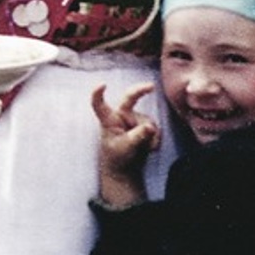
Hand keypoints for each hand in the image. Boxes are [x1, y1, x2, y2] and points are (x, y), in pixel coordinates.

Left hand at [90, 83, 158, 206]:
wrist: (126, 169)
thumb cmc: (118, 158)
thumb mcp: (126, 148)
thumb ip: (137, 137)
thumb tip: (150, 127)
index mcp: (108, 121)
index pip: (99, 105)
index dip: (98, 94)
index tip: (102, 84)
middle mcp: (121, 116)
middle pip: (129, 99)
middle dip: (140, 91)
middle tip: (151, 86)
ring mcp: (134, 120)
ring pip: (148, 122)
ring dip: (150, 136)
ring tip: (143, 148)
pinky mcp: (144, 126)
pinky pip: (156, 130)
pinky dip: (155, 140)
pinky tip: (149, 148)